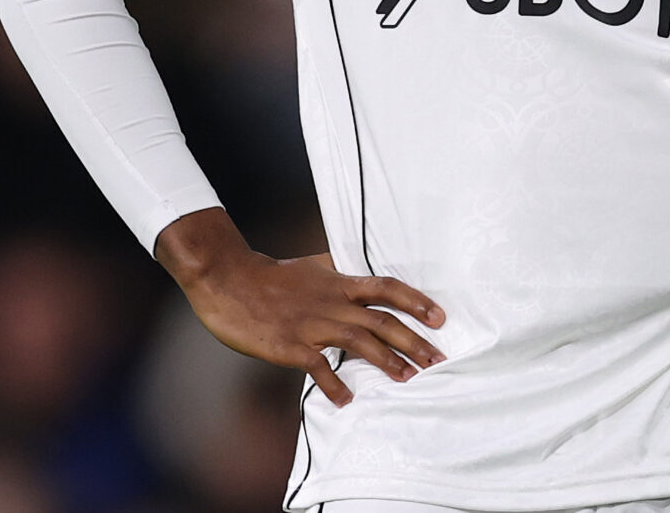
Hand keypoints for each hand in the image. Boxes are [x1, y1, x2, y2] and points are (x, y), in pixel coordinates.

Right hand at [155, 208, 445, 406]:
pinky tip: (346, 400)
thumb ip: (338, 278)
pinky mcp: (290, 344)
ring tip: (408, 378)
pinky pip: (318, 366)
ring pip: (361, 341)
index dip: (416, 302)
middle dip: (414, 341)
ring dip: (387, 361)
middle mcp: (333, 302)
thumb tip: (358, 280)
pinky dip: (334, 384)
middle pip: (384, 321)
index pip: (388, 288)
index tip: (440, 317)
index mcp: (339, 283)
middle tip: (438, 359)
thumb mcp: (312, 269)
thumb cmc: (270, 276)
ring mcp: (313, 323)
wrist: (229, 277)